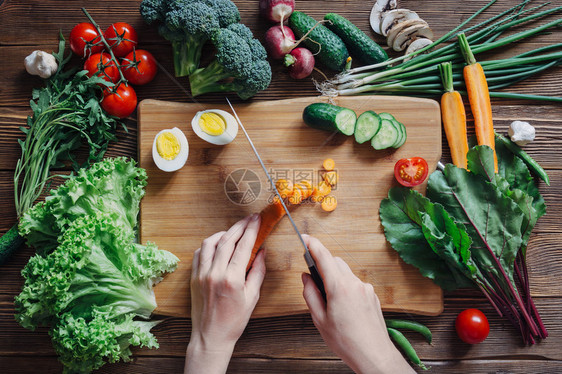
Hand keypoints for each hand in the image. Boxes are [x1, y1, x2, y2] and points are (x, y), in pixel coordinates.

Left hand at [185, 214, 265, 373]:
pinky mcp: (193, 277)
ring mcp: (201, 274)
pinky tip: (217, 243)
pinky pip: (200, 253)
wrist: (211, 336)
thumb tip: (261, 252)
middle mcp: (215, 273)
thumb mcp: (252, 297)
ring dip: (224, 233)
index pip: (243, 246)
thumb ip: (258, 272)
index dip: (251, 230)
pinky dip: (209, 244)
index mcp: (232, 279)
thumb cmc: (234, 321)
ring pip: (211, 243)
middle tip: (249, 219)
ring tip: (234, 230)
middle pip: (227, 240)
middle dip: (240, 226)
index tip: (257, 220)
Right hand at [301, 235, 414, 373]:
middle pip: (335, 262)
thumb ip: (310, 294)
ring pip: (346, 273)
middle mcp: (355, 283)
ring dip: (335, 279)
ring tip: (330, 302)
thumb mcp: (319, 320)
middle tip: (314, 281)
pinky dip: (346, 288)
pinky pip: (355, 284)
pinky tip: (344, 308)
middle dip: (323, 266)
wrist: (374, 355)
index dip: (312, 244)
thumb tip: (306, 278)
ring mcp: (366, 289)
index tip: (304, 237)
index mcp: (339, 287)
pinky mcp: (372, 296)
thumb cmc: (347, 342)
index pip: (323, 257)